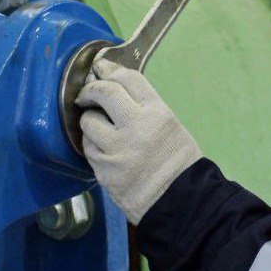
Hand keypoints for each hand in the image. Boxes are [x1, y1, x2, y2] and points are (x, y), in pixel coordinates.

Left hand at [76, 60, 202, 224]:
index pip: (128, 79)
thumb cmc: (178, 161)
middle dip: (91, 89)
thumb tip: (114, 87)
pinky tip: (102, 148)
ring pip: (88, 122)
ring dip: (90, 120)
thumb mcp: (170, 125)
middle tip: (88, 92)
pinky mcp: (104, 171)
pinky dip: (92, 145)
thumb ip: (144, 107)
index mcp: (157, 113)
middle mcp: (136, 128)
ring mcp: (117, 151)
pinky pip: (88, 149)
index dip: (109, 68)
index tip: (100, 67)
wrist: (182, 203)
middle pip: (104, 93)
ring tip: (99, 127)